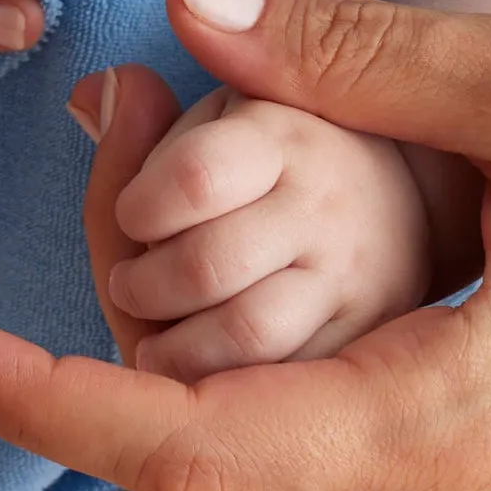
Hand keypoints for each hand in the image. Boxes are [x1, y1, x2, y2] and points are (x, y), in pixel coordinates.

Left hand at [0, 0, 490, 490]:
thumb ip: (356, 54)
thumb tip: (180, 6)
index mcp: (466, 413)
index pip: (191, 445)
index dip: (40, 400)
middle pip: (219, 444)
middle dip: (110, 327)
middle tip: (79, 160)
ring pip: (288, 439)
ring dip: (203, 333)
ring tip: (159, 182)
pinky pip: (357, 437)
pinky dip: (284, 350)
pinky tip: (270, 246)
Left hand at [102, 82, 431, 378]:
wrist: (402, 207)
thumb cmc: (271, 166)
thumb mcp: (214, 125)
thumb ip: (144, 127)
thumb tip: (88, 96)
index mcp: (282, 136)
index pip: (195, 176)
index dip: (139, 207)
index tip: (131, 218)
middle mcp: (328, 210)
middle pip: (206, 266)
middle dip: (144, 286)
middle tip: (130, 286)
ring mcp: (354, 283)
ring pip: (244, 336)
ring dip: (176, 351)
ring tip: (157, 343)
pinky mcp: (366, 349)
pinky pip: (281, 391)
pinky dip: (225, 394)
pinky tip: (205, 379)